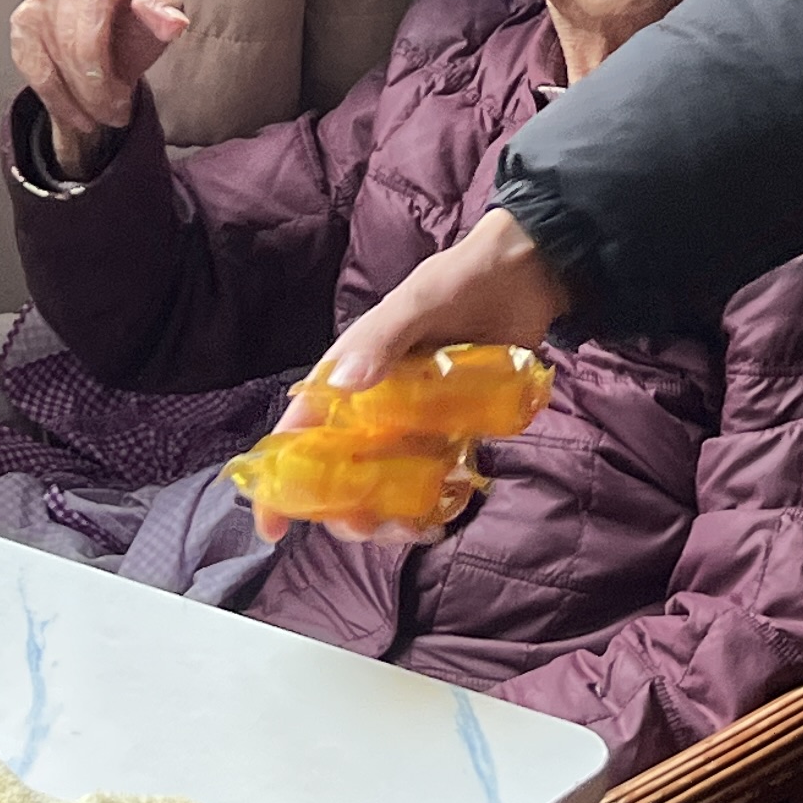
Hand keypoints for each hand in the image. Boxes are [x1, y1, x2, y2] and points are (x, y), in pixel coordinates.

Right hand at [10, 0, 192, 177]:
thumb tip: (173, 21)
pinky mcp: (23, 18)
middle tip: (114, 116)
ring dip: (76, 99)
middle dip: (93, 91)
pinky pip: (31, 66)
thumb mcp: (157, 22)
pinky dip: (54, 97)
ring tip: (101, 116)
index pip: (96, 12)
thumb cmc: (136, 26)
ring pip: (52, 58)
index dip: (103, 64)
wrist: (111, 35)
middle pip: (73, 41)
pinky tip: (75, 113)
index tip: (122, 99)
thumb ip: (165, 16)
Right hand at [246, 217, 564, 547]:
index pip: (301, 428)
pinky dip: (432, 502)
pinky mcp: (450, 425)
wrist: (526, 274)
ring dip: (388, 514)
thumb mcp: (420, 301)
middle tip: (368, 527)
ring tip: (413, 528)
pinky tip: (444, 517)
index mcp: (350, 369)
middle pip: (340, 470)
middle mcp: (373, 400)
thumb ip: (383, 339)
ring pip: (383, 481)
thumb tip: (344, 384)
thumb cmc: (463, 279)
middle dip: (344, 508)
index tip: (275, 526)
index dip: (282, 480)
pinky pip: (433, 475)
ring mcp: (412, 417)